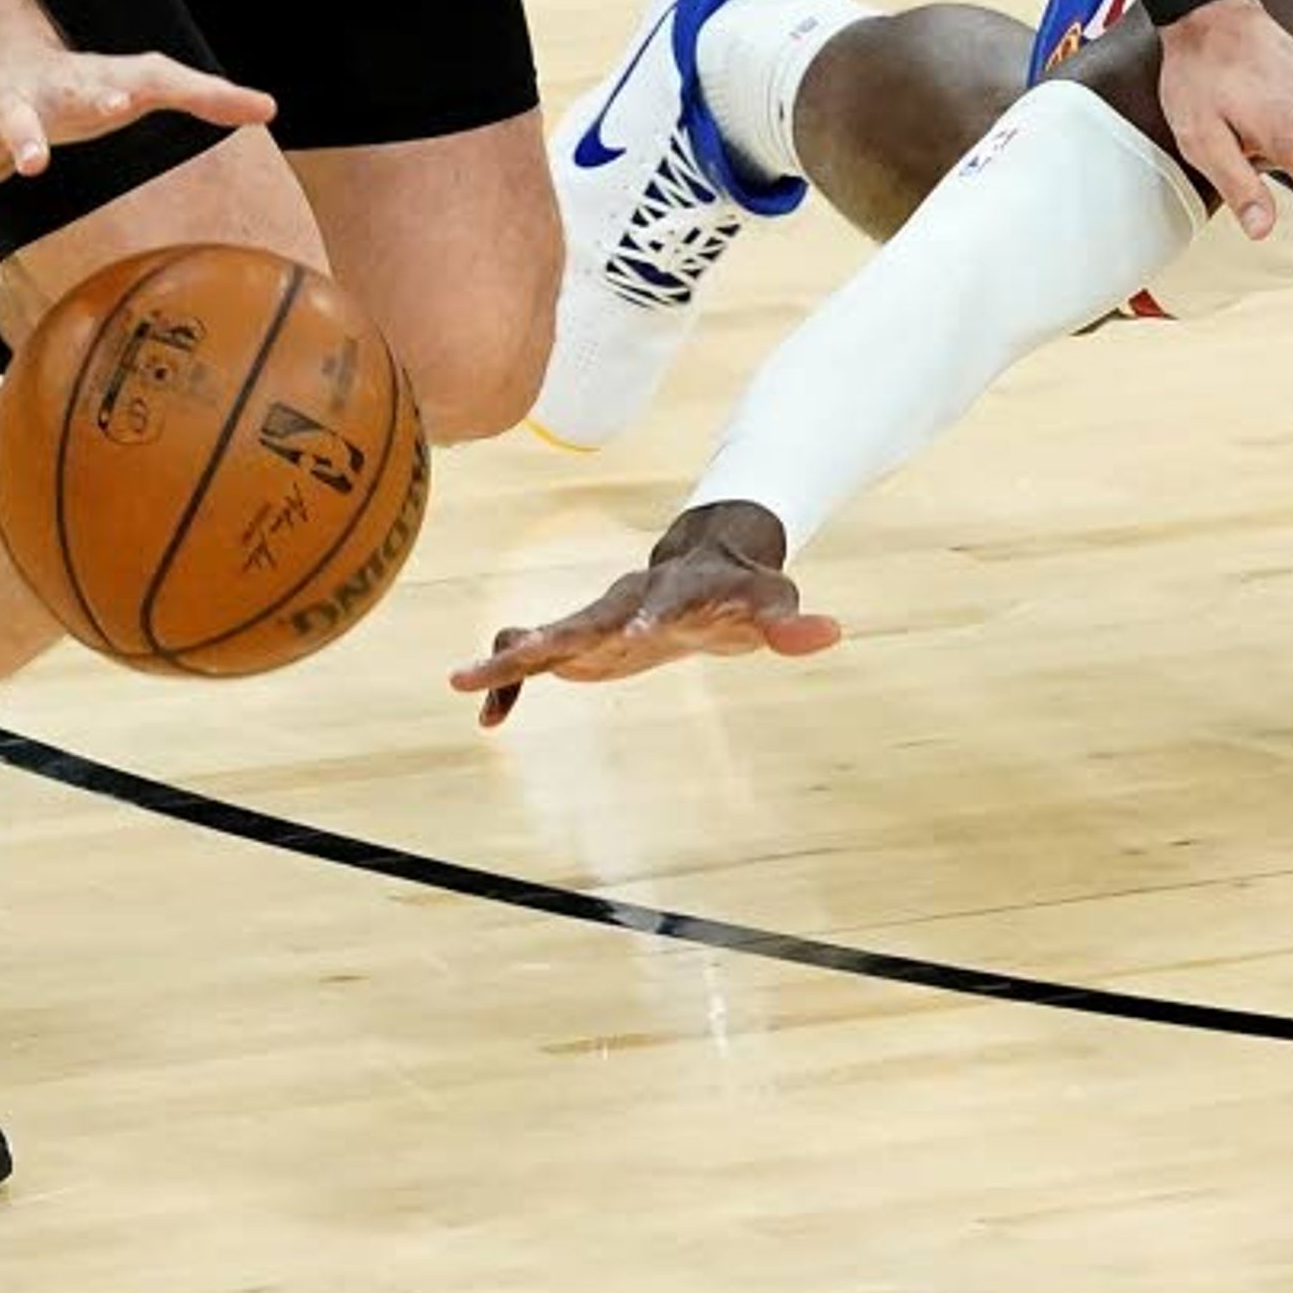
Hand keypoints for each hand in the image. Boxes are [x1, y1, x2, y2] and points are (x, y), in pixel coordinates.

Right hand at [0, 45, 275, 296]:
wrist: (0, 59)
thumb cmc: (86, 79)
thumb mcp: (145, 77)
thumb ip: (205, 94)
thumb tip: (269, 107)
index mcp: (67, 86)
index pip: (90, 87)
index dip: (104, 96)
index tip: (117, 102)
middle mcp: (14, 108)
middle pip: (14, 119)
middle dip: (23, 137)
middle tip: (35, 160)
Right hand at [448, 503, 840, 727]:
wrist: (707, 572)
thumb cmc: (745, 590)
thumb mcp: (773, 605)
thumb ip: (793, 624)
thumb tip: (832, 632)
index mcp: (673, 593)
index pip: (661, 603)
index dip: (651, 616)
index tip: (636, 633)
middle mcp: (624, 603)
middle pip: (582, 619)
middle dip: (547, 636)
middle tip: (512, 650)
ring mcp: (596, 622)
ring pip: (542, 636)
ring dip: (505, 660)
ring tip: (460, 683)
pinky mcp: (580, 644)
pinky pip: (533, 663)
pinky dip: (511, 686)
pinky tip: (491, 720)